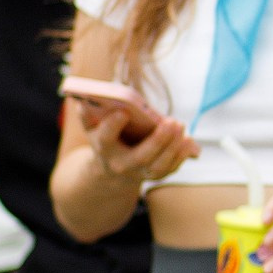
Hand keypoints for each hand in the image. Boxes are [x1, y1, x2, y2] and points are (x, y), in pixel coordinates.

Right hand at [65, 89, 196, 181]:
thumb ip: (86, 113)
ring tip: (180, 126)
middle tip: (171, 121)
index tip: (123, 111)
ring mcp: (139, 173)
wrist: (111, 169)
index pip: (105, 138)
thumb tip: (84, 98)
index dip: (112, 126)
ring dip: (173, 147)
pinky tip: (188, 140)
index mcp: (104, 149)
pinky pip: (170, 168)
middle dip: (158, 140)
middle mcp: (121, 165)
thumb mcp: (92, 126)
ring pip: (159, 165)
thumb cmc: (105, 138)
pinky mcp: (154, 175)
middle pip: (141, 156)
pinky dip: (181, 155)